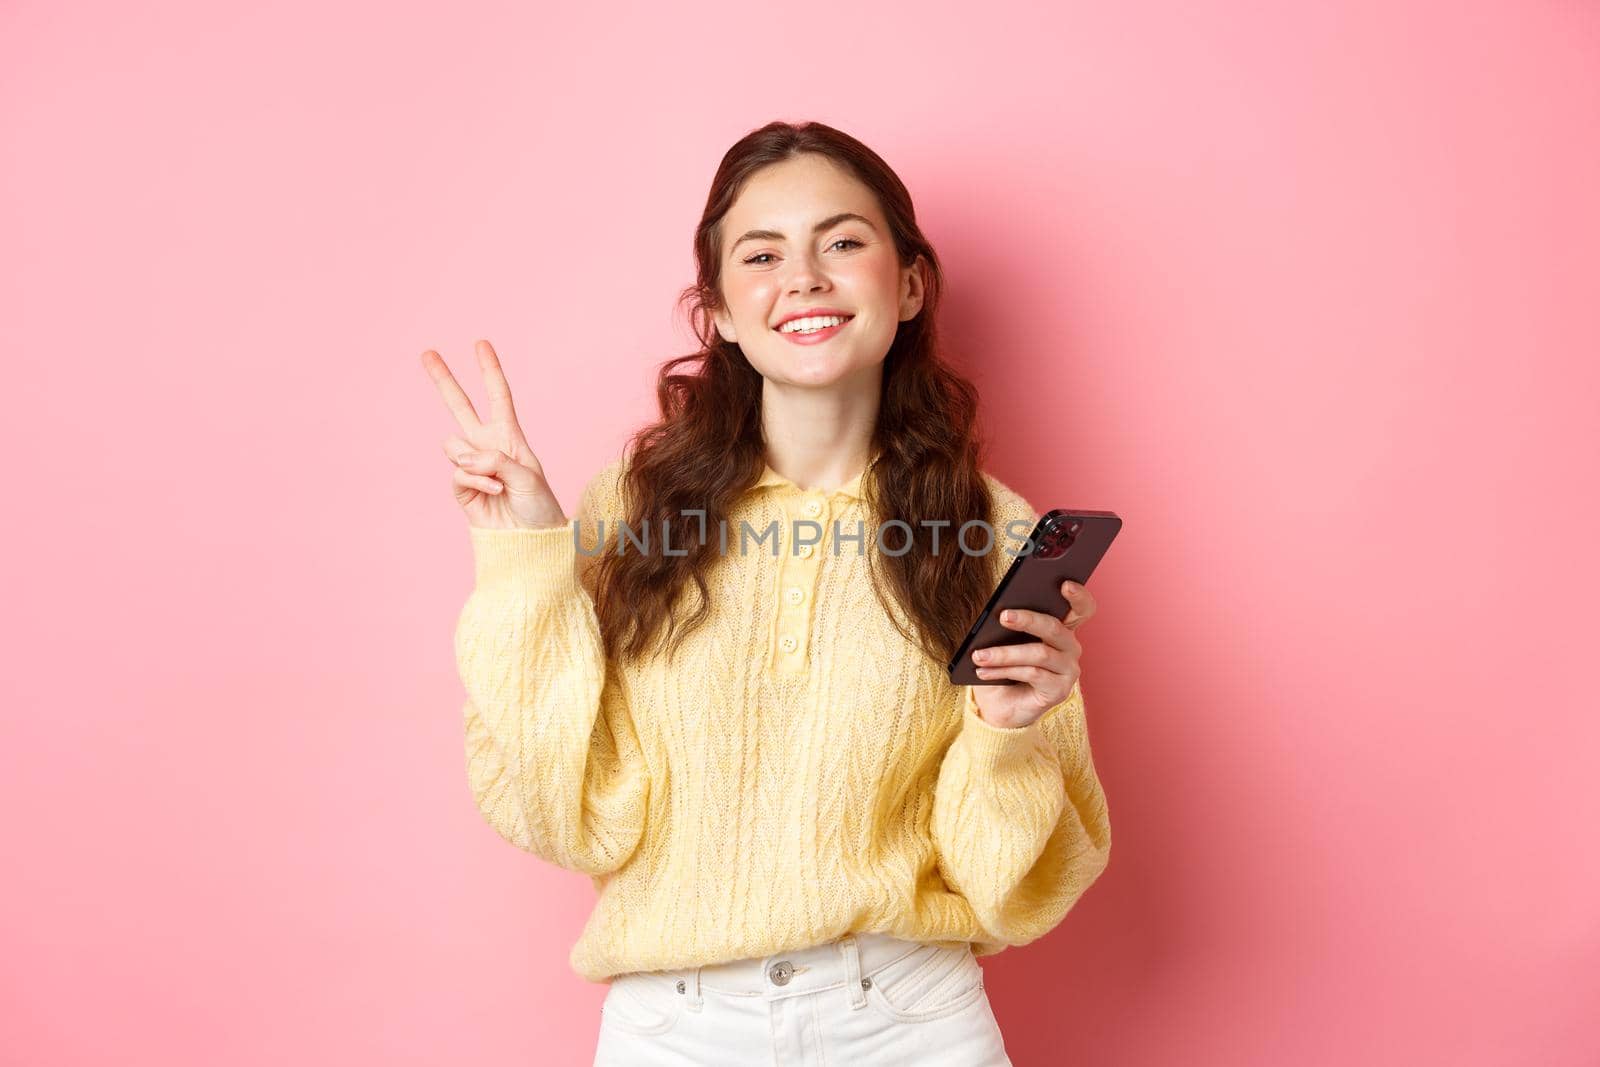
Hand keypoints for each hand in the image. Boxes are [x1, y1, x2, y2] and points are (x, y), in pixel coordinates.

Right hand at [421, 339, 567, 530]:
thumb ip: (495, 459)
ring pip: (453, 444)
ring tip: (497, 481)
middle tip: (427, 353)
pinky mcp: (461, 489)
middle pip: (461, 406)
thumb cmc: (539, 507)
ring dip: (474, 461)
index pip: (498, 396)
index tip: (481, 344)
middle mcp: (487, 447)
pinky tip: (493, 492)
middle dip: (444, 380)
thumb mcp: (528, 476)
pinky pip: (457, 472)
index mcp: (510, 437)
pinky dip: (476, 481)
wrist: (531, 541)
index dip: (490, 370)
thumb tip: (464, 458)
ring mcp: (472, 467)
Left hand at [969, 580, 1097, 728]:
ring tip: (978, 655)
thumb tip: (1002, 611)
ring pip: (1039, 653)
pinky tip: (983, 671)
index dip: (1078, 595)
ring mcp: (1069, 670)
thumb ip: (1011, 625)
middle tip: (1003, 616)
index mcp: (1061, 628)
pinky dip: (1004, 671)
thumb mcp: (1005, 641)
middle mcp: (1071, 647)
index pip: (1082, 608)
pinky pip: (1032, 674)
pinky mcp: (1060, 690)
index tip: (1064, 584)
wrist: (1000, 705)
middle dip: (1028, 620)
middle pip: (1054, 627)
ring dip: (1004, 653)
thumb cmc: (1004, 666)